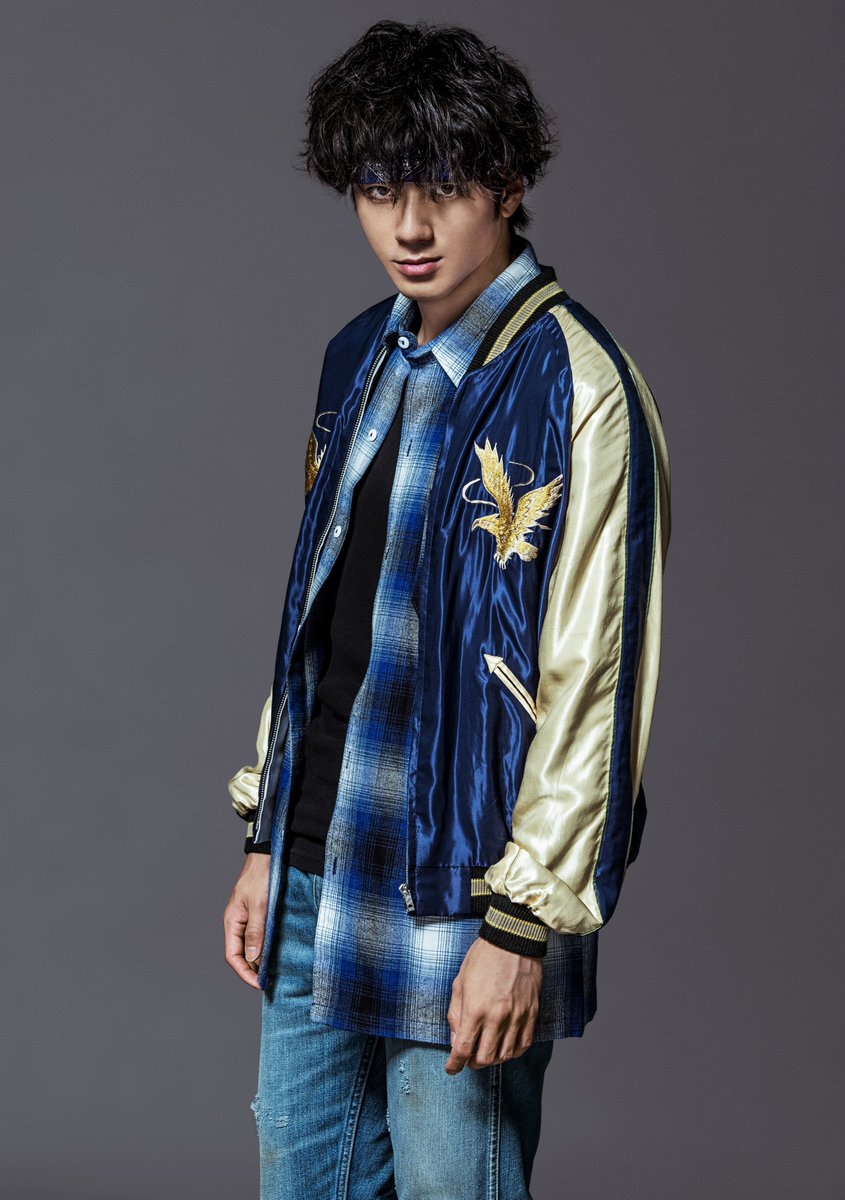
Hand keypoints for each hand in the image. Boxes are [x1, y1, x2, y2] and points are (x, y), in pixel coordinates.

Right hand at [223, 852, 270, 988]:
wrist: (267, 855)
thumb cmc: (261, 876)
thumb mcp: (260, 905)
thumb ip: (256, 931)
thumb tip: (253, 957)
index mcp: (232, 922)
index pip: (233, 956)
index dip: (245, 972)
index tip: (259, 983)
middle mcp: (237, 923)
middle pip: (242, 954)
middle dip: (254, 969)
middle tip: (271, 981)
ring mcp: (247, 918)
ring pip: (251, 946)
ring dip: (261, 958)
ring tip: (275, 971)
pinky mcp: (258, 914)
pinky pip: (259, 935)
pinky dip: (266, 946)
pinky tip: (277, 951)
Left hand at [445, 937, 542, 1073]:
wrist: (513, 939)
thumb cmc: (483, 957)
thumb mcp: (460, 982)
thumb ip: (456, 1014)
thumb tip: (456, 1038)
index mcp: (476, 1008)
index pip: (464, 1049)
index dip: (455, 1064)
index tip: (452, 1068)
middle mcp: (497, 1016)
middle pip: (485, 1057)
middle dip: (473, 1063)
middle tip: (468, 1059)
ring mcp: (517, 1016)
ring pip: (505, 1055)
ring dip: (493, 1059)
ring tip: (486, 1053)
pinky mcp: (531, 1013)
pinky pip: (524, 1044)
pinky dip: (513, 1052)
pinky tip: (506, 1049)